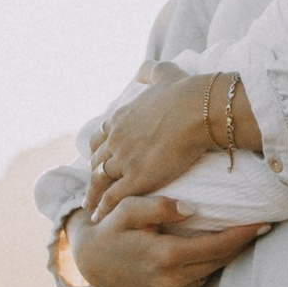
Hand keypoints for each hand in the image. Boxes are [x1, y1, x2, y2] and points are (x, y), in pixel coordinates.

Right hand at [62, 193, 264, 286]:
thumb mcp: (127, 209)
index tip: (265, 222)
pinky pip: (201, 283)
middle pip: (221, 261)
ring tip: (248, 236)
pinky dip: (210, 268)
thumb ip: (158, 206)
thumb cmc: (112, 228)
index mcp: (165, 257)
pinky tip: (220, 252)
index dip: (244, 235)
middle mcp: (171, 282)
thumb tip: (193, 209)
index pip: (218, 247)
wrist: (92, 263)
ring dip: (228, 256)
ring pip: (212, 273)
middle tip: (266, 225)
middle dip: (243, 244)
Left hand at [85, 73, 219, 217]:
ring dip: (92, 194)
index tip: (99, 159)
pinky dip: (102, 208)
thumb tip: (141, 69)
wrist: (198, 110)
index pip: (101, 137)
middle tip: (92, 185)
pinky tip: (98, 217)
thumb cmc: (185, 92)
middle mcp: (116, 139)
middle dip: (94, 173)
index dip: (100, 149)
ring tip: (89, 207)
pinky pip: (112, 197)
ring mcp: (123, 160)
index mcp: (121, 118)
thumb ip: (150, 71)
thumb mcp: (164, 73)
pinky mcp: (135, 178)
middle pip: (96, 160)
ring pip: (99, 181)